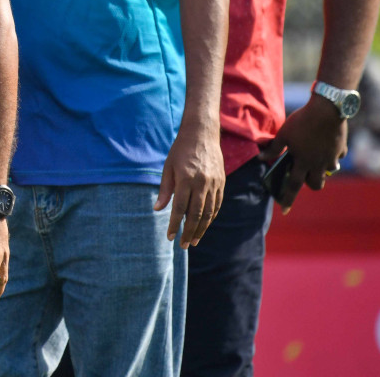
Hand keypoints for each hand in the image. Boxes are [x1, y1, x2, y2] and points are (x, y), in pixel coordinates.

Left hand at [156, 122, 224, 247]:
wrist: (202, 134)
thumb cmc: (180, 150)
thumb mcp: (168, 167)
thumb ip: (165, 190)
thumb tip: (158, 209)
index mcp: (186, 179)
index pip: (180, 208)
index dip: (174, 224)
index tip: (170, 236)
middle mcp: (202, 183)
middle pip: (196, 214)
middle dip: (189, 232)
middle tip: (183, 244)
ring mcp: (214, 184)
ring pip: (209, 213)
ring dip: (201, 229)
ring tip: (194, 240)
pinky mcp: (221, 183)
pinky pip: (217, 205)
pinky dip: (211, 217)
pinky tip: (204, 225)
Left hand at [261, 95, 346, 208]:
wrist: (327, 109)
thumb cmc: (302, 122)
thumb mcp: (284, 134)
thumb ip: (274, 148)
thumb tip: (261, 158)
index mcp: (303, 162)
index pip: (293, 185)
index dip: (288, 198)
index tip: (284, 210)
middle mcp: (319, 164)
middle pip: (315, 184)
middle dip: (308, 183)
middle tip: (301, 173)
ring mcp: (332, 158)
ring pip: (327, 173)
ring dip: (320, 170)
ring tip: (312, 157)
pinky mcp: (340, 150)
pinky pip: (336, 158)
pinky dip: (330, 155)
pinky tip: (324, 144)